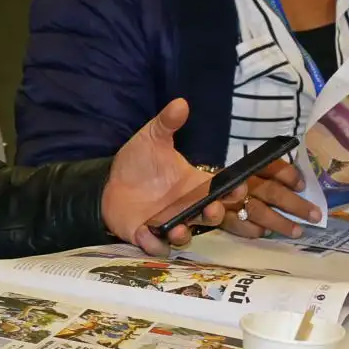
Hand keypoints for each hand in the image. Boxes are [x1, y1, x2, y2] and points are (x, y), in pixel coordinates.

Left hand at [103, 99, 244, 255]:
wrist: (109, 182)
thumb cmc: (138, 162)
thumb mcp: (152, 138)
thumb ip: (166, 124)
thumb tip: (180, 102)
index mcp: (194, 184)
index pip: (222, 189)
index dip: (234, 190)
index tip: (239, 187)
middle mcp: (186, 207)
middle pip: (210, 216)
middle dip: (214, 214)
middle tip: (211, 208)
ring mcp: (168, 223)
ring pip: (186, 235)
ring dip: (184, 235)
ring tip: (178, 229)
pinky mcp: (147, 235)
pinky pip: (156, 246)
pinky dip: (153, 244)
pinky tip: (146, 234)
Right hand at [218, 158, 316, 238]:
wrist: (187, 189)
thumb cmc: (226, 183)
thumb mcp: (245, 173)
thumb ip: (269, 175)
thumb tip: (300, 186)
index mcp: (249, 166)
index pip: (272, 167)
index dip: (289, 176)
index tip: (302, 186)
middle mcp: (241, 181)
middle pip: (271, 191)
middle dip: (294, 204)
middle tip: (315, 216)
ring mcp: (229, 199)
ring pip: (258, 210)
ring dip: (279, 222)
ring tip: (297, 232)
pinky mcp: (217, 216)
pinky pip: (237, 225)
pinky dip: (252, 230)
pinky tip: (264, 234)